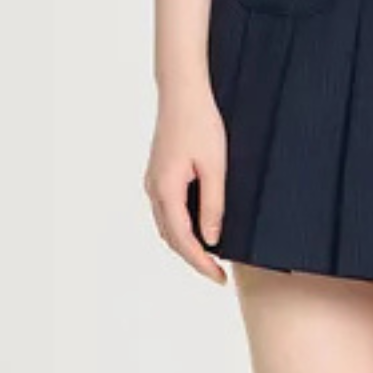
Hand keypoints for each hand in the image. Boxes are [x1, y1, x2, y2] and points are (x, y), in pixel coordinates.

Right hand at [143, 80, 230, 283]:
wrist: (182, 93)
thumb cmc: (201, 124)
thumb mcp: (216, 167)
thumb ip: (213, 205)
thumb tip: (212, 240)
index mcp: (167, 190)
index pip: (183, 240)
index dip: (201, 263)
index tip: (219, 279)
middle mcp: (154, 190)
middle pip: (171, 238)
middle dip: (194, 258)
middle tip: (219, 274)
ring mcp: (153, 182)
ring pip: (167, 226)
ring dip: (187, 244)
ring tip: (212, 256)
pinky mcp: (158, 175)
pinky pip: (168, 211)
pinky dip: (181, 227)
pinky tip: (200, 228)